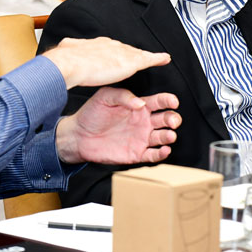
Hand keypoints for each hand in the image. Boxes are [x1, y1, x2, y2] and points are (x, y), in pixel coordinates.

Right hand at [42, 37, 169, 88]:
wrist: (69, 63)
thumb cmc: (65, 61)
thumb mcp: (66, 51)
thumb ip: (68, 50)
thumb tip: (61, 49)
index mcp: (96, 43)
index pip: (111, 47)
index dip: (118, 52)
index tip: (122, 55)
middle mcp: (111, 45)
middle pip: (126, 49)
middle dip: (134, 53)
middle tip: (144, 58)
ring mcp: (121, 52)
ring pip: (138, 53)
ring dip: (148, 56)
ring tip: (159, 58)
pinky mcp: (130, 62)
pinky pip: (148, 59)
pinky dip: (157, 59)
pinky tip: (165, 59)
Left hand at [55, 87, 180, 164]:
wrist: (78, 136)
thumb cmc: (91, 114)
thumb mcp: (105, 96)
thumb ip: (124, 96)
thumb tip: (140, 103)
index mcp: (138, 107)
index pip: (159, 102)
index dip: (168, 101)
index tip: (173, 101)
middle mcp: (143, 122)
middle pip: (166, 119)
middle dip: (173, 119)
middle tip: (172, 120)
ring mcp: (141, 138)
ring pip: (162, 137)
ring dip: (169, 136)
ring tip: (169, 135)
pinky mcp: (136, 154)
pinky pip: (153, 155)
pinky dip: (161, 154)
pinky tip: (164, 150)